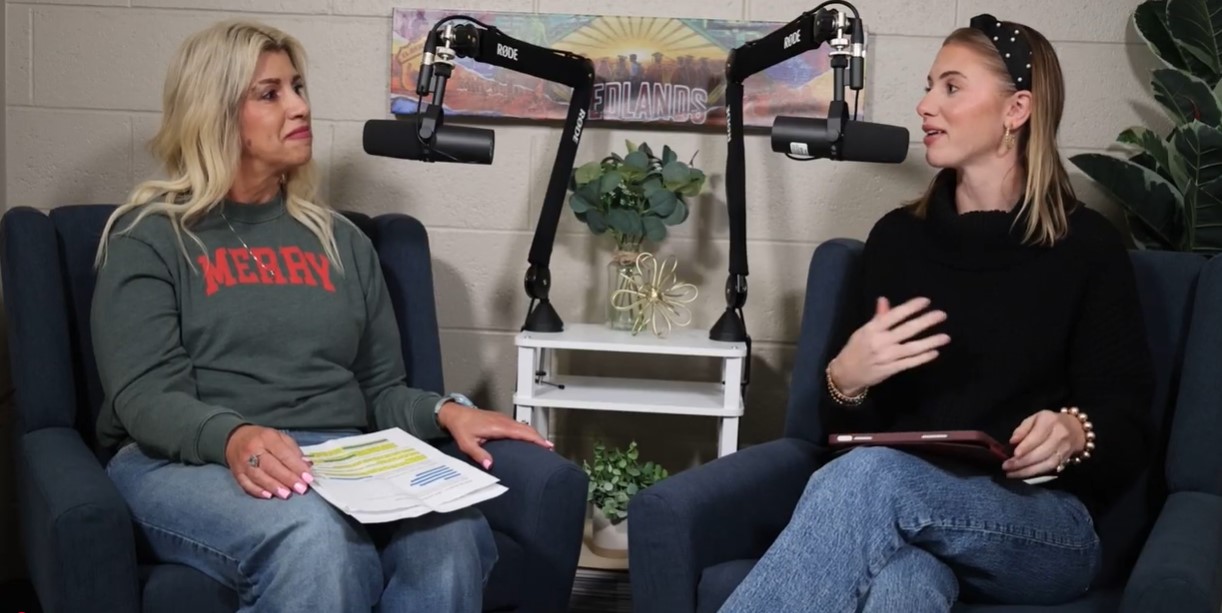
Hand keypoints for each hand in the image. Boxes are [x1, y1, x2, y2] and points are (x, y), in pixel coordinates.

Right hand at [224, 425, 313, 499]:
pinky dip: (258, 491)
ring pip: (258, 476)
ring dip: (274, 487)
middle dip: (287, 478)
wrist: (235, 439)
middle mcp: (253, 449)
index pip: (283, 453)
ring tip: (287, 494)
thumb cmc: (263, 439)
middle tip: (301, 489)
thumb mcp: (280, 437)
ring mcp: (242, 462)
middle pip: (271, 466)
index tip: (308, 477)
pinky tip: (269, 496)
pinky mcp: (237, 473)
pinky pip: (246, 484)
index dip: (296, 466)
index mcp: (267, 437)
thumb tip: (307, 465)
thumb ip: (293, 451)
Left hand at [438, 402, 552, 469]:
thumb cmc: (462, 427)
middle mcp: (504, 421)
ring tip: (544, 446)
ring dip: (534, 435)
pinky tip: (530, 439)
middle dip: (540, 438)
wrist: (456, 414)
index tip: (547, 446)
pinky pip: (519, 425)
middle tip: (551, 449)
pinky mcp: (502, 420)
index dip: (536, 439)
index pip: (522, 432)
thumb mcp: (466, 444)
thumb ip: (479, 455)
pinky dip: (527, 432)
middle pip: (527, 429)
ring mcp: (504, 419)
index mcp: (498, 426)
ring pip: (524, 426)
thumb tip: (490, 465)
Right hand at [828, 297, 950, 394]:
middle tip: (942, 315)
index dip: (911, 307)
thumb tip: (884, 300)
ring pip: (912, 348)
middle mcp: (881, 342)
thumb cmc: (856, 349)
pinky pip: (910, 363)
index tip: (926, 301)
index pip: (894, 315)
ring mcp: (887, 357)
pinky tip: (934, 352)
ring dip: (930, 342)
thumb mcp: (863, 331)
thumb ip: (877, 318)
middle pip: (907, 330)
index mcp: (872, 329)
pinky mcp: (891, 370)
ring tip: (945, 337)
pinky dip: (923, 358)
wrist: (846, 373)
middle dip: (926, 321)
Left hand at [1003, 410, 1086, 478]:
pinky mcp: (1064, 461)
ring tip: (1011, 473)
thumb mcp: (1034, 419)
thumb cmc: (1049, 422)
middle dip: (1022, 462)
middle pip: (1041, 452)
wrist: (1076, 430)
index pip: (1037, 436)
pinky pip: (1049, 469)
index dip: (1026, 446)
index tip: (1014, 454)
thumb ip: (1022, 429)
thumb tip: (1012, 441)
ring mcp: (1064, 450)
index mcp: (1050, 421)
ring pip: (1046, 464)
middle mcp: (1060, 436)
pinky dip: (1034, 473)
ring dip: (1027, 471)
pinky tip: (1022, 474)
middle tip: (1006, 467)